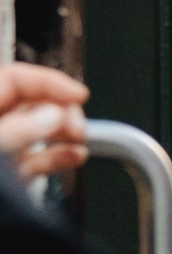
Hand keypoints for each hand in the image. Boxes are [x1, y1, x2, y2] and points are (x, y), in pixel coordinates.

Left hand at [0, 64, 86, 180]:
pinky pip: (37, 159)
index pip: (17, 78)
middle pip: (32, 103)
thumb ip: (21, 129)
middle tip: (78, 124)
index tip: (78, 94)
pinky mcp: (9, 175)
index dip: (50, 82)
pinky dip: (59, 156)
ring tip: (81, 137)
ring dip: (65, 133)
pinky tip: (75, 155)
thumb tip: (54, 116)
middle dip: (62, 110)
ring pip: (38, 131)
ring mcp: (2, 149)